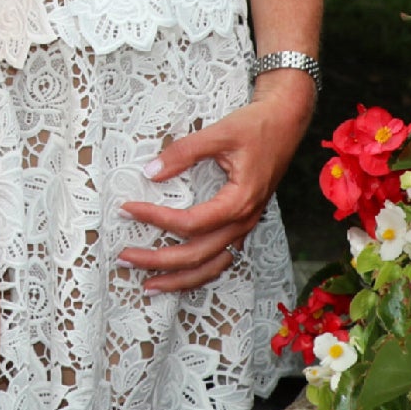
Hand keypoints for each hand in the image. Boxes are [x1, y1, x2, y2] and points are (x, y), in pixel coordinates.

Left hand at [117, 73, 312, 292]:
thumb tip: (151, 172)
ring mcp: (244, 226)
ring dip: (179, 279)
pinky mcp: (242, 224)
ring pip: (212, 266)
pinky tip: (178, 275)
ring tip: (149, 285)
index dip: (156, 219)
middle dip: (159, 261)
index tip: (128, 209)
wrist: (285, 124)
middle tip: (125, 257)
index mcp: (239, 201)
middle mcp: (243, 221)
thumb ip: (184, 152)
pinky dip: (198, 271)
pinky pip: (220, 258)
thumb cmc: (255, 126)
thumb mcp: (219, 132)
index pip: (190, 223)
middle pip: (197, 255)